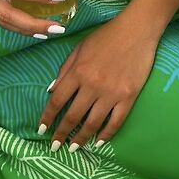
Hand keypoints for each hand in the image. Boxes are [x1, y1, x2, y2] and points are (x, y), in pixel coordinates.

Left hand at [37, 14, 157, 151]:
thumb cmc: (106, 36)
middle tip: (54, 146)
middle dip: (61, 134)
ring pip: (93, 123)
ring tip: (74, 148)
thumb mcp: (79, 48)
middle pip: (73, 116)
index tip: (41, 130)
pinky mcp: (128, 96)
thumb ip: (65, 69)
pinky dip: (107, 134)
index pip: (57, 101)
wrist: (136, 30)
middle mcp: (92, 85)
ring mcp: (111, 93)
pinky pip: (116, 121)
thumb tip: (51, 91)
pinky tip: (99, 142)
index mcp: (78, 72)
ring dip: (81, 138)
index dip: (47, 117)